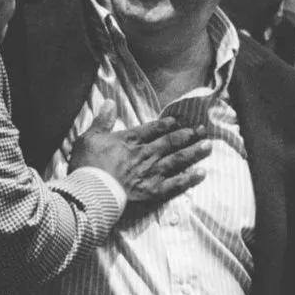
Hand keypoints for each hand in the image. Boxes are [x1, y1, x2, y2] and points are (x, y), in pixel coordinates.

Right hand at [70, 102, 210, 203]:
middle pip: (170, 142)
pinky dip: (189, 178)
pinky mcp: (154, 190)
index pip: (153, 129)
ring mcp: (152, 172)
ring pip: (178, 159)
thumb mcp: (88, 138)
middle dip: (188, 135)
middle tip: (202, 130)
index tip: (179, 120)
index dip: (166, 124)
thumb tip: (108, 101)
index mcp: (130, 140)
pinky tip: (201, 173)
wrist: (89, 192)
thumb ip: (101, 120)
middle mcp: (145, 153)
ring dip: (194, 152)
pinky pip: (176, 183)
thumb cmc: (86, 166)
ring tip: (208, 145)